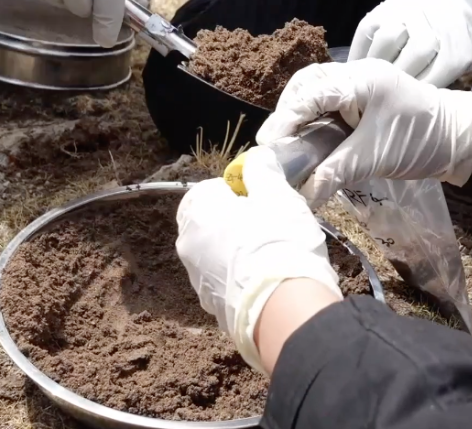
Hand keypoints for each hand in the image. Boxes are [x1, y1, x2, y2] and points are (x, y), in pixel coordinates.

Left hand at [175, 147, 341, 373]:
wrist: (283, 312)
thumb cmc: (278, 244)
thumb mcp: (278, 196)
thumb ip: (263, 171)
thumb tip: (257, 158)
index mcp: (197, 213)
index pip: (211, 188)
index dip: (241, 191)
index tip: (266, 200)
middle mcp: (188, 246)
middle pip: (213, 221)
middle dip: (239, 220)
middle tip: (272, 225)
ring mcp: (198, 280)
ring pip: (219, 252)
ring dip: (241, 249)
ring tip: (274, 254)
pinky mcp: (212, 307)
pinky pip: (227, 280)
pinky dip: (243, 277)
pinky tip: (269, 280)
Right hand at [256, 59, 471, 208]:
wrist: (457, 136)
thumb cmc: (420, 139)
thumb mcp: (376, 157)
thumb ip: (336, 171)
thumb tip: (303, 193)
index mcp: (361, 80)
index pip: (311, 92)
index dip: (286, 117)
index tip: (269, 144)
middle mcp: (356, 75)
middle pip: (307, 84)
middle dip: (288, 112)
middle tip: (274, 144)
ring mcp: (360, 85)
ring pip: (316, 91)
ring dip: (299, 115)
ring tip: (286, 143)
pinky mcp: (362, 100)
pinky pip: (329, 103)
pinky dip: (313, 119)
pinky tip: (307, 140)